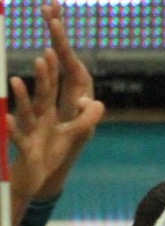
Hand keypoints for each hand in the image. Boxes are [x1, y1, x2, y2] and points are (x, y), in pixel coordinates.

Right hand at [9, 42, 104, 203]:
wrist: (35, 177)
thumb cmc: (51, 152)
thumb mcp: (72, 136)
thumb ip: (85, 119)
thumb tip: (94, 101)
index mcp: (51, 112)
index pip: (56, 86)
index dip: (56, 70)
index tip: (55, 48)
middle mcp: (40, 118)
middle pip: (43, 94)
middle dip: (44, 76)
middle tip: (44, 55)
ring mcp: (30, 131)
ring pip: (26, 112)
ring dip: (22, 98)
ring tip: (16, 80)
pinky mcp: (25, 147)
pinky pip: (16, 136)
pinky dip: (11, 127)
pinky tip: (5, 117)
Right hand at [44, 3, 96, 129]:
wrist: (68, 145)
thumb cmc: (71, 137)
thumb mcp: (79, 127)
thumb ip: (83, 115)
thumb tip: (87, 100)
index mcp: (79, 85)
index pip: (69, 58)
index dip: (61, 41)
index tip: (54, 21)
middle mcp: (74, 77)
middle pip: (65, 47)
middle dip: (58, 25)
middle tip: (52, 2)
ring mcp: (66, 77)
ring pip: (59, 48)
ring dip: (54, 27)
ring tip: (48, 7)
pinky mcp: (60, 78)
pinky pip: (56, 54)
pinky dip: (54, 38)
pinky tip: (50, 22)